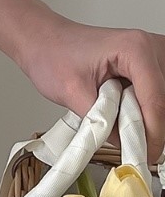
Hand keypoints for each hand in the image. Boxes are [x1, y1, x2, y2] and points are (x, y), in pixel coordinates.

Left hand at [12, 11, 164, 165]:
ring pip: (162, 98)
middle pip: (164, 99)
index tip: (146, 155)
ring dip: (148, 118)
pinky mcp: (148, 63)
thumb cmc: (52, 55)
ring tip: (124, 129)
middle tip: (134, 148)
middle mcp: (150, 47)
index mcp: (135, 49)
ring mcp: (152, 53)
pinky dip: (145, 109)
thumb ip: (101, 121)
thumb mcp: (72, 94)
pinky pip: (156, 93)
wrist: (44, 41)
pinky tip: (128, 116)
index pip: (155, 101)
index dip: (152, 134)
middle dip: (151, 127)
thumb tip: (124, 144)